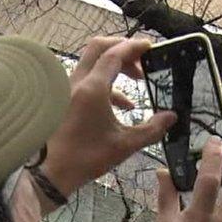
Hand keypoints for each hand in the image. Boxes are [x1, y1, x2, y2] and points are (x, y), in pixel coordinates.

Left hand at [40, 37, 176, 195]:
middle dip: (122, 50)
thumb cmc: (85, 159)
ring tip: (137, 83)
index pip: (115, 54)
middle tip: (141, 60)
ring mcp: (66, 89)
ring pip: (92, 65)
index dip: (134, 47)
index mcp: (92, 89)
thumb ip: (152, 129)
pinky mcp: (62, 98)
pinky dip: (105, 84)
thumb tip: (171, 117)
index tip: (150, 47)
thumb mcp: (124, 145)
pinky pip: (86, 81)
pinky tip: (120, 105)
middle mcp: (76, 82)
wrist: (50, 173)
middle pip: (98, 49)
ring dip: (116, 70)